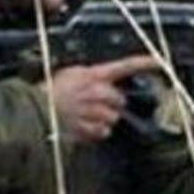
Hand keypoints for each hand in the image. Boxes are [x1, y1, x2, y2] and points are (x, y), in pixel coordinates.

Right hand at [42, 56, 163, 143]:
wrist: (34, 111)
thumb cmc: (49, 93)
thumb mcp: (70, 74)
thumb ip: (91, 77)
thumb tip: (104, 83)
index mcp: (92, 75)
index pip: (124, 66)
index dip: (143, 63)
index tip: (159, 62)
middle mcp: (96, 92)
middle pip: (119, 100)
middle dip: (111, 104)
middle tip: (95, 104)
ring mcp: (93, 111)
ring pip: (112, 118)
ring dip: (103, 119)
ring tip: (85, 116)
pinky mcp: (89, 128)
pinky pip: (103, 132)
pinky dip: (96, 131)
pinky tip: (83, 126)